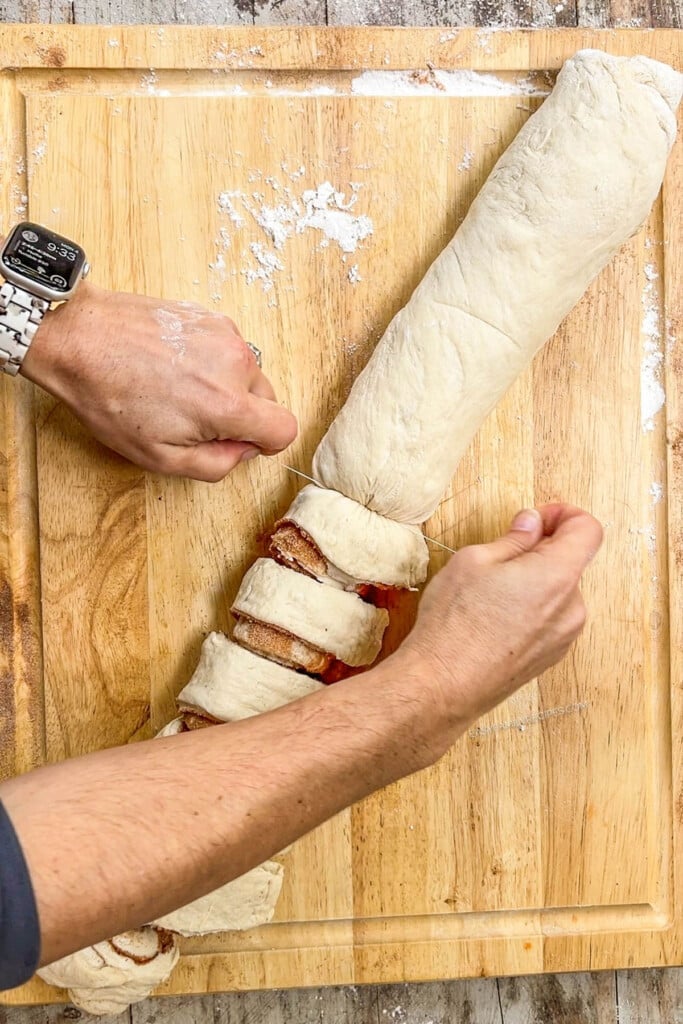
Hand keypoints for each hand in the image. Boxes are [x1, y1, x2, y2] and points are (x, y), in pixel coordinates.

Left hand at [21, 282, 297, 480]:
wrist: (79, 339)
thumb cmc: (109, 397)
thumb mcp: (159, 456)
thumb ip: (214, 465)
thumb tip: (240, 453)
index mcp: (227, 405)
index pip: (285, 429)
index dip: (264, 443)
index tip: (237, 441)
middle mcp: (236, 364)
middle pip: (266, 400)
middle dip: (240, 414)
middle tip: (194, 418)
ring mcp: (225, 334)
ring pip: (246, 373)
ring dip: (224, 385)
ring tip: (177, 387)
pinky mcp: (210, 316)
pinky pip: (228, 348)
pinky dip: (210, 361)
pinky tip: (173, 364)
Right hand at [396, 503, 602, 752]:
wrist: (444, 685)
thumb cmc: (455, 622)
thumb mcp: (474, 561)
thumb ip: (513, 539)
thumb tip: (531, 524)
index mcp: (557, 576)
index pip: (587, 530)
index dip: (563, 514)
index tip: (537, 519)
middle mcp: (571, 608)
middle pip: (571, 562)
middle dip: (541, 550)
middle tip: (500, 554)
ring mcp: (563, 637)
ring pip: (558, 592)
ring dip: (534, 581)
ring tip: (491, 592)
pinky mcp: (549, 657)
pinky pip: (549, 619)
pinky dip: (530, 608)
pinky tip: (493, 617)